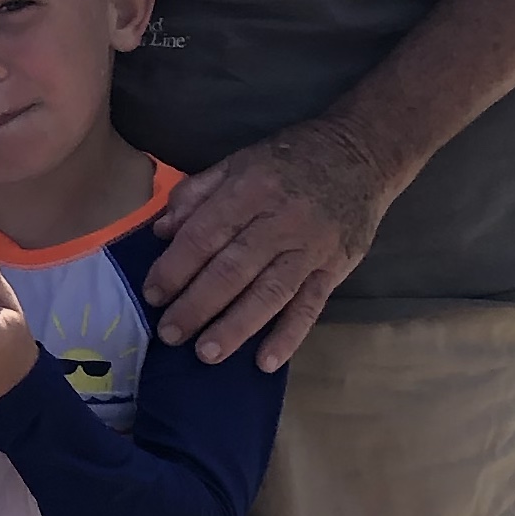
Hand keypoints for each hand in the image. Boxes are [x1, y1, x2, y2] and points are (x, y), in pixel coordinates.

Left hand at [145, 118, 392, 366]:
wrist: (362, 153)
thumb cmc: (291, 159)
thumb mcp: (239, 161)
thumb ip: (197, 194)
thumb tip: (161, 231)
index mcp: (251, 189)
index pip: (205, 235)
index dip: (175, 267)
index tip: (152, 294)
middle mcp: (281, 220)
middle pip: (233, 269)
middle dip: (197, 304)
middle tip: (170, 334)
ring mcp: (311, 247)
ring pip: (269, 292)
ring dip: (236, 326)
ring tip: (207, 354)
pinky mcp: (336, 267)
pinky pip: (311, 306)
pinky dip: (289, 335)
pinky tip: (266, 361)